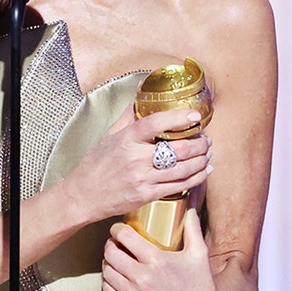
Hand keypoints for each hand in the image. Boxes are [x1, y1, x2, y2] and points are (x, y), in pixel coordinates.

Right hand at [59, 107, 212, 221]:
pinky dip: (197, 178)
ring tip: (207, 153)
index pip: (156, 123)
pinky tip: (204, 171)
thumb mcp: (109, 135)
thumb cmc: (96, 164)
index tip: (195, 116)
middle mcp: (136, 158)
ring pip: (183, 169)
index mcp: (126, 139)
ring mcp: (143, 178)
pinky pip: (179, 186)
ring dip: (201, 160)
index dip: (178, 118)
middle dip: (199, 143)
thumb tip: (143, 94)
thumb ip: (129, 116)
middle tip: (206, 139)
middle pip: (177, 149)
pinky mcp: (148, 195)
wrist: (84, 195)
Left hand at [100, 209, 222, 290]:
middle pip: (110, 253)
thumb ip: (192, 229)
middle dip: (110, 244)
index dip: (117, 229)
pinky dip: (109, 282)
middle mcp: (142, 278)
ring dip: (108, 262)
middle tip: (115, 243)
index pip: (125, 236)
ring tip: (115, 259)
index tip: (118, 228)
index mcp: (157, 261)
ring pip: (106, 271)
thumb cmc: (200, 290)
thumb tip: (190, 208)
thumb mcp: (199, 256)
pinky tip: (117, 278)